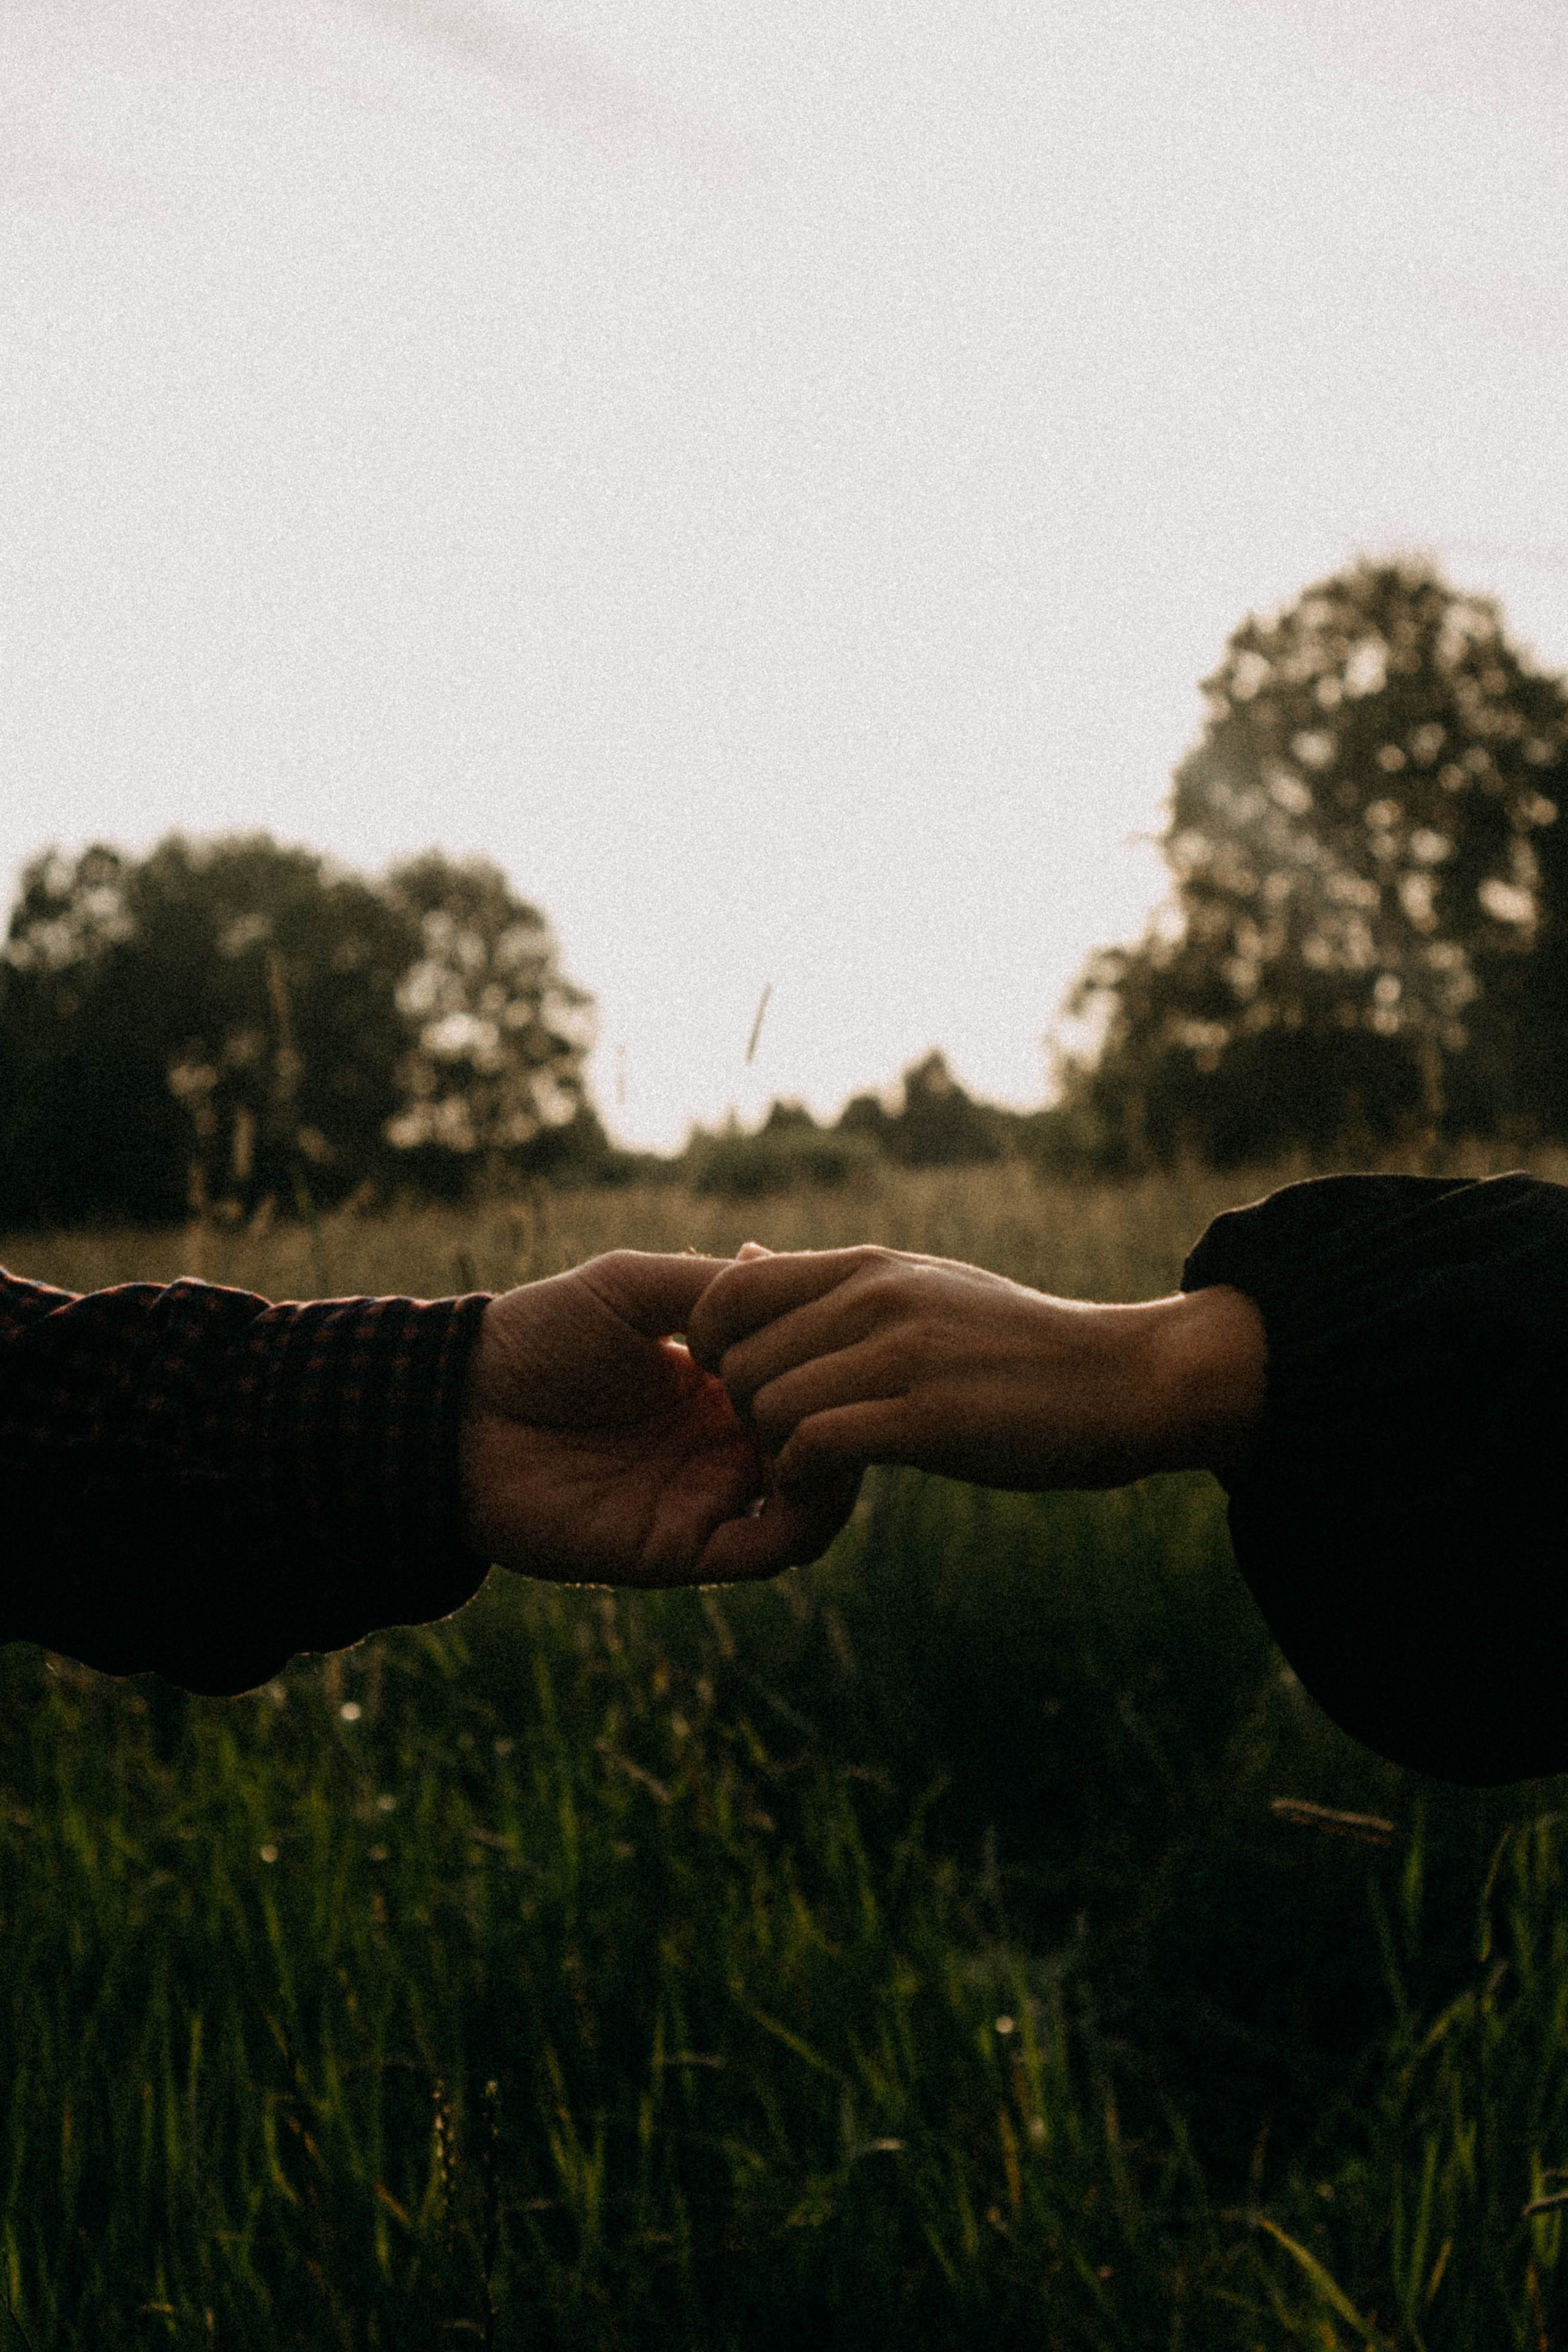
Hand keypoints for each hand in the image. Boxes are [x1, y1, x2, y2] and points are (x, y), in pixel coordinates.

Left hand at [459, 1250, 859, 1585]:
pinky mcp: (681, 1549)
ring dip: (839, 1468)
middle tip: (840, 1375)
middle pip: (823, 1441)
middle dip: (846, 1410)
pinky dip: (805, 1520)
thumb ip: (713, 1289)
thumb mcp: (632, 1286)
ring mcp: (705, 1498)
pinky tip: (801, 1470)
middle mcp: (720, 1444)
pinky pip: (768, 1550)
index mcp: (716, 1383)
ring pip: (813, 1505)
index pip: (809, 1379)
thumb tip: (797, 1294)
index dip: (836, 1353)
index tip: (846, 1313)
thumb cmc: (537, 1335)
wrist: (458, 1410)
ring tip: (830, 1424)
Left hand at [687, 1243, 1265, 1492]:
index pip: (731, 1288)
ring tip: (810, 1470)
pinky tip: (832, 1489)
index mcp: (868, 1266)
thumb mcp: (918, 1287)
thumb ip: (828, 1285)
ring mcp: (904, 1354)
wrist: (1122, 1380)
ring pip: (769, 1405)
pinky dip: (805, 1479)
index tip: (739, 1385)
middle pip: (739, 1358)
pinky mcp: (931, 1417)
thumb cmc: (1013, 1346)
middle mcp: (876, 1297)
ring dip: (774, 1453)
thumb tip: (744, 1258)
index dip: (710, 1345)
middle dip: (742, 1415)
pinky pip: (818, 1445)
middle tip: (781, 1444)